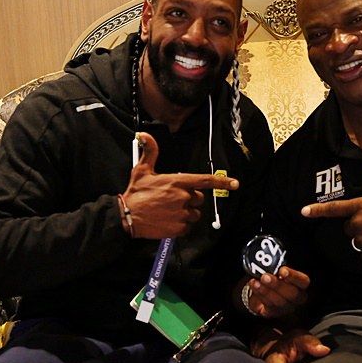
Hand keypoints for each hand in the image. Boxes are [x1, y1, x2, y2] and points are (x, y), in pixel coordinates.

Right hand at [121, 132, 238, 238]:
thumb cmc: (135, 193)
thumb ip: (150, 152)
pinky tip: (167, 220)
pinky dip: (180, 225)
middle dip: (190, 199)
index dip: (221, 181)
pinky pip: (187, 227)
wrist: (126, 216)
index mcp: (178, 182)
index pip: (205, 181)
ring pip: (194, 214)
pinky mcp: (179, 228)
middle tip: (173, 200)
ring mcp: (182, 214)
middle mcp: (183, 197)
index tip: (235, 183)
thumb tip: (144, 134)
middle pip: (199, 199)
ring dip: (186, 213)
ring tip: (169, 211)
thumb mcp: (142, 170)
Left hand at [244, 266, 309, 317]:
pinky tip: (254, 285)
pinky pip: (268, 306)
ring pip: (279, 302)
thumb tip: (269, 263)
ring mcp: (286, 307)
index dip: (294, 276)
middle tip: (265, 277)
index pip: (303, 281)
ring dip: (266, 290)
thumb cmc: (272, 276)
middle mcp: (296, 298)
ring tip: (256, 282)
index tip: (282, 271)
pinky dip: (260, 295)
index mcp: (301, 285)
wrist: (260, 290)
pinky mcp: (273, 313)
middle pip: (292, 294)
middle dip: (277, 285)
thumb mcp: (275, 269)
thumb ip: (275, 267)